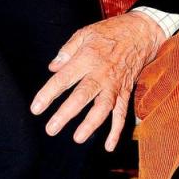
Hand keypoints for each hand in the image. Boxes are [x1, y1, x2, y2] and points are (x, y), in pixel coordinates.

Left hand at [30, 11, 165, 150]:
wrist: (142, 32)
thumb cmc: (110, 32)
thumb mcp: (85, 33)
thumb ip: (67, 51)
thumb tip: (52, 68)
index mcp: (87, 58)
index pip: (64, 79)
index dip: (48, 94)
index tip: (36, 108)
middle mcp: (101, 73)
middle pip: (82, 96)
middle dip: (66, 113)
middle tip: (51, 129)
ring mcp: (115, 84)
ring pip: (103, 107)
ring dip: (91, 124)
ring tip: (78, 138)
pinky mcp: (126, 91)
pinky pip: (122, 113)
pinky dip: (117, 130)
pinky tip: (108, 146)